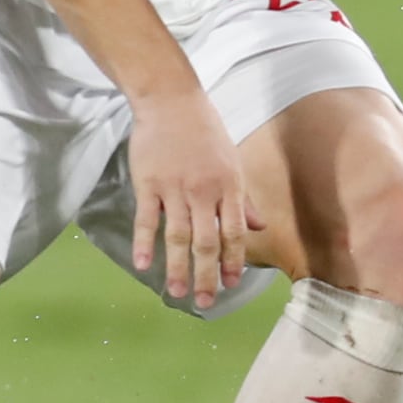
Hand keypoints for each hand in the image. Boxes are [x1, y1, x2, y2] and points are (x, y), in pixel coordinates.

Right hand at [125, 87, 263, 311]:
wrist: (171, 99)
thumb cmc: (204, 130)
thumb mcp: (232, 160)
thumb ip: (242, 198)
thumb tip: (259, 227)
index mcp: (228, 187)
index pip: (234, 233)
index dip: (233, 261)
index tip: (232, 284)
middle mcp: (203, 192)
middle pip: (206, 242)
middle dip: (208, 275)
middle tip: (206, 302)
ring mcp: (174, 189)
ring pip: (177, 236)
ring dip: (177, 267)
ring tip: (176, 292)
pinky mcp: (148, 183)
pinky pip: (146, 219)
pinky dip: (144, 243)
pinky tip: (143, 265)